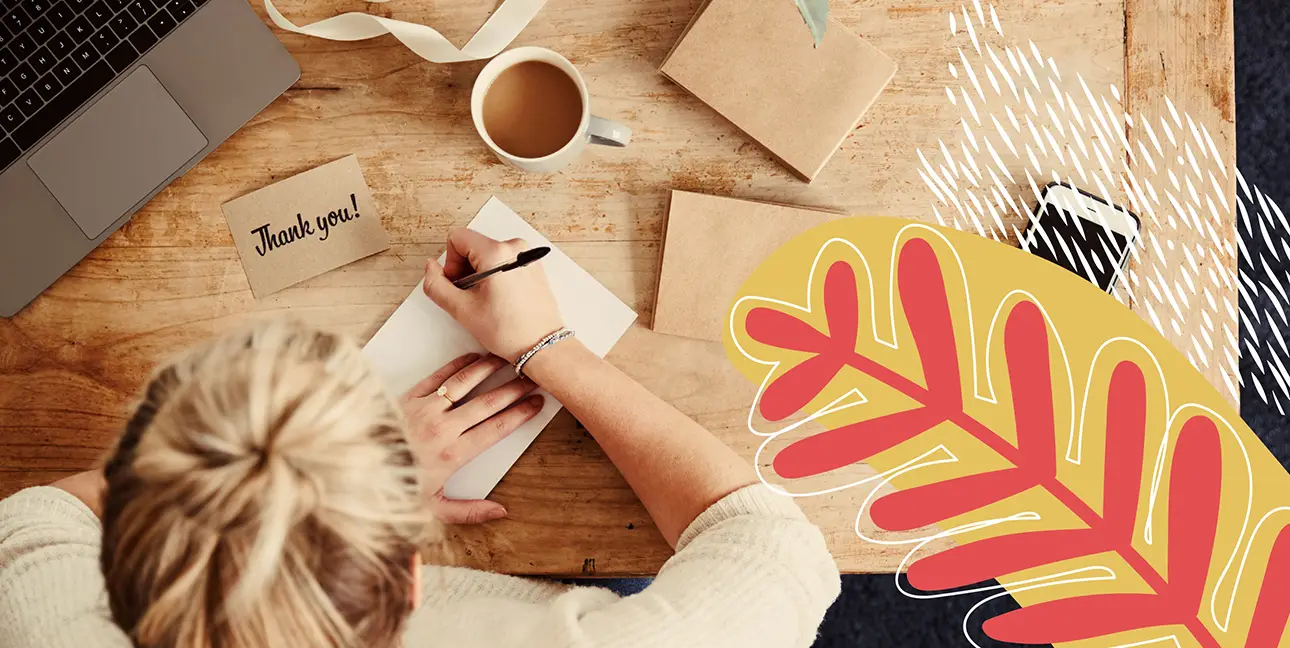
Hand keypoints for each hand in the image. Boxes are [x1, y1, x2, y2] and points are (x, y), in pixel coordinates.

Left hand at [402, 353, 543, 523]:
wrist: (354, 469)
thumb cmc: (395, 487)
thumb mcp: (432, 508)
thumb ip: (469, 510)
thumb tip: (501, 511)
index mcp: (454, 455)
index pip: (497, 428)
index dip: (521, 414)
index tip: (537, 404)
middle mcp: (442, 428)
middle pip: (488, 403)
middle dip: (514, 390)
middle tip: (532, 380)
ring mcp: (425, 409)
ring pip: (465, 383)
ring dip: (490, 369)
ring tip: (508, 360)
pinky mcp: (409, 396)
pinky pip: (440, 376)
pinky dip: (460, 364)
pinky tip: (475, 358)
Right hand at [423, 228, 563, 361]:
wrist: (542, 345)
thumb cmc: (510, 331)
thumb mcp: (462, 310)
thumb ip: (436, 285)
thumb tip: (431, 268)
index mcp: (497, 253)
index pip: (457, 238)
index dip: (451, 263)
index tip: (460, 285)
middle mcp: (516, 248)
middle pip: (473, 245)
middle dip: (465, 269)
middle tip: (472, 297)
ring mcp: (527, 255)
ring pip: (488, 254)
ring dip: (480, 274)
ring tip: (488, 300)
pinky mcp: (533, 265)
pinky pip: (504, 261)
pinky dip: (496, 276)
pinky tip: (501, 298)